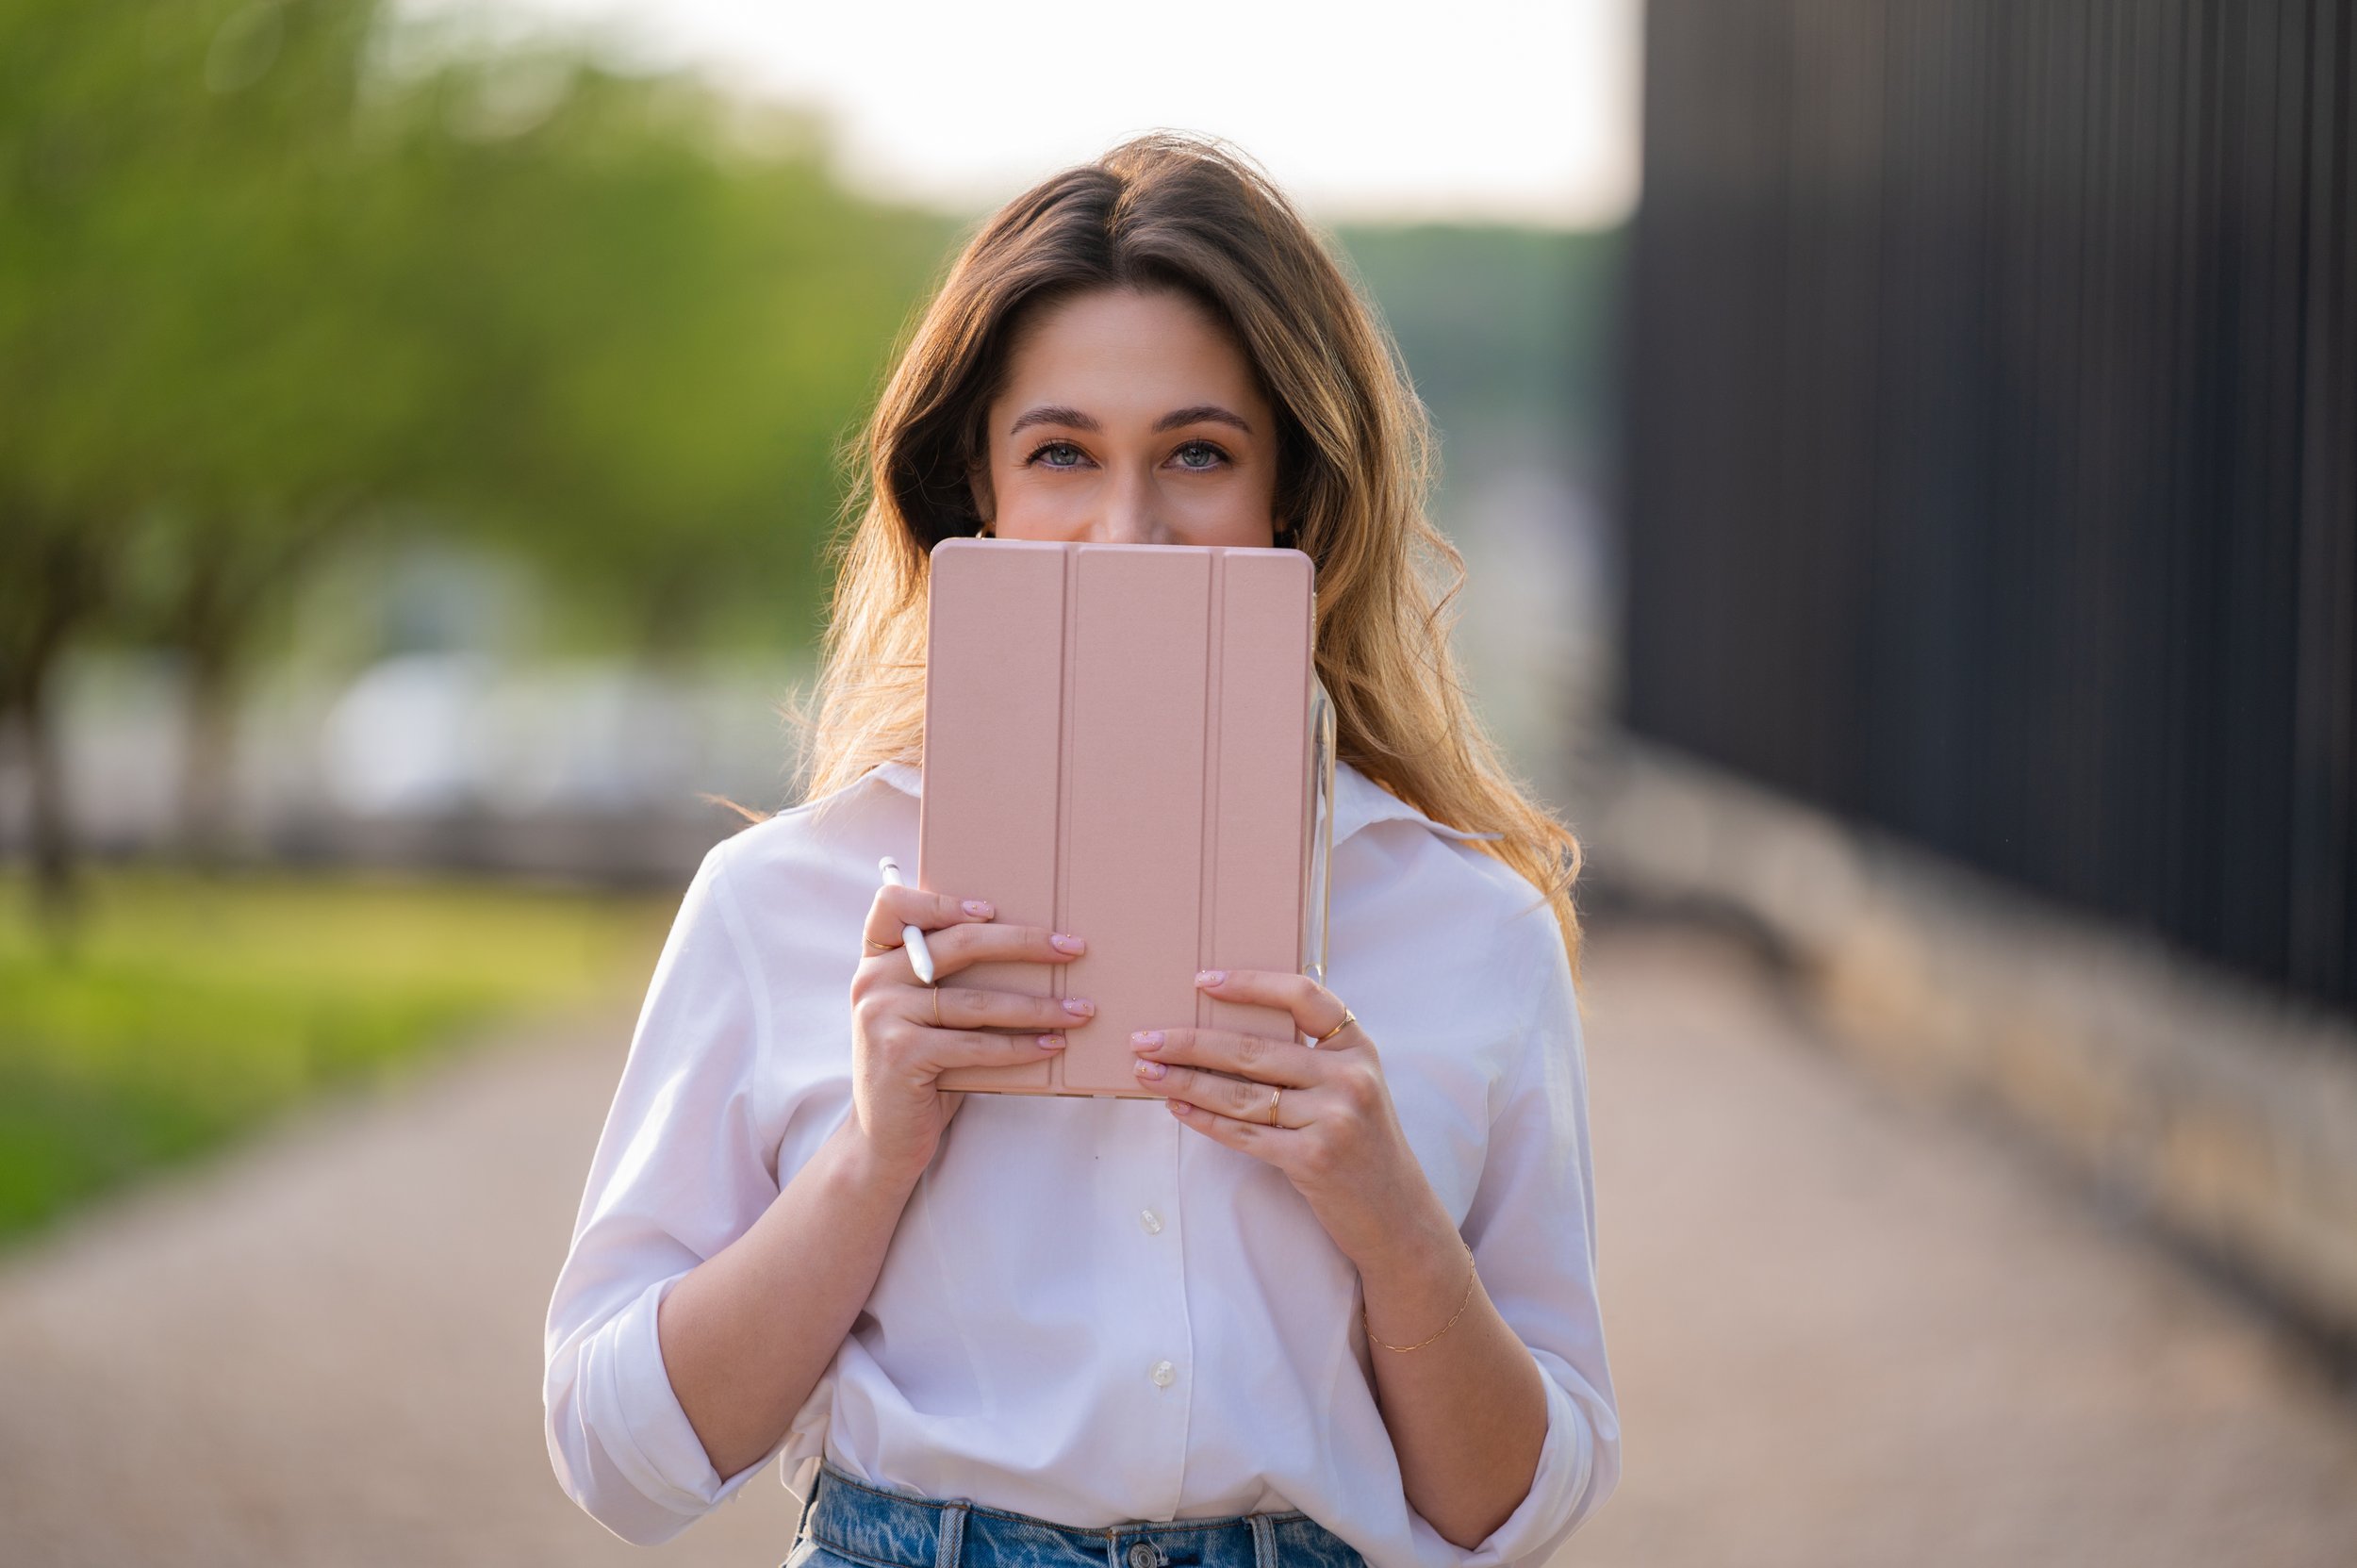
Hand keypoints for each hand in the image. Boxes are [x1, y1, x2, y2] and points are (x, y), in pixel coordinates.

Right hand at [849, 886, 1090, 1179]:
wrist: (883, 1136)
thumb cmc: (919, 1066)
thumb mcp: (921, 1014)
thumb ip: (945, 978)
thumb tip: (1034, 947)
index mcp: (876, 959)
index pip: (892, 904)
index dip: (942, 900)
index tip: (992, 909)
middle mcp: (873, 980)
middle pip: (958, 943)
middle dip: (1025, 943)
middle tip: (1073, 947)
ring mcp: (882, 1016)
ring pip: (977, 1000)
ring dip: (1039, 1005)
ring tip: (1080, 1010)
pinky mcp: (901, 1054)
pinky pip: (976, 1044)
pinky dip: (1021, 1046)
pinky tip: (1052, 1045)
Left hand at [1127, 969, 1453, 1272]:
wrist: (1396, 1213)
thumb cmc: (1361, 1142)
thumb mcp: (1352, 1085)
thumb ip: (1310, 1056)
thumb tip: (1225, 1031)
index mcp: (1357, 1047)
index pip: (1302, 996)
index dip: (1250, 984)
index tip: (1202, 980)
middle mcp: (1348, 1077)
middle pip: (1253, 1049)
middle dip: (1189, 1042)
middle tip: (1144, 1038)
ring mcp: (1333, 1118)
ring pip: (1240, 1093)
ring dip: (1185, 1081)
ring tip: (1147, 1071)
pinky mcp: (1312, 1159)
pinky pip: (1243, 1133)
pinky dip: (1203, 1119)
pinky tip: (1176, 1106)